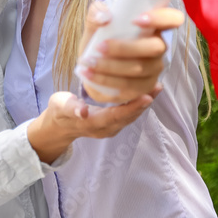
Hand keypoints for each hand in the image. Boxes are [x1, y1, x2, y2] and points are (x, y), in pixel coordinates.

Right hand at [27, 88, 159, 163]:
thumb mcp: (60, 106)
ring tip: (156, 88)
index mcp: (93, 123)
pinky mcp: (113, 124)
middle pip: (128, 117)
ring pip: (131, 116)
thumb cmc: (59, 111)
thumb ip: (71, 108)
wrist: (59, 126)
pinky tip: (146, 92)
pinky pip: (128, 115)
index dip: (132, 107)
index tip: (147, 96)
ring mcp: (110, 128)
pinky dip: (138, 104)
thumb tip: (83, 111)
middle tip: (157, 87)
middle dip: (144, 103)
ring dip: (144, 104)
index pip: (116, 116)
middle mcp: (105, 129)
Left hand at [79, 2, 183, 102]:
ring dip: (111, 67)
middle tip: (99, 47)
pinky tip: (90, 75)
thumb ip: (96, 13)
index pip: (173, 19)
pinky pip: (129, 88)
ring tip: (88, 62)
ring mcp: (154, 69)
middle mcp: (159, 47)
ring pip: (139, 69)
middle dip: (125, 48)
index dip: (161, 18)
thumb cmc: (100, 38)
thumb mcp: (95, 23)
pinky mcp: (144, 88)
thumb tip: (105, 18)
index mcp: (154, 26)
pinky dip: (106, 81)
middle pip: (155, 47)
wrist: (91, 64)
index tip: (136, 20)